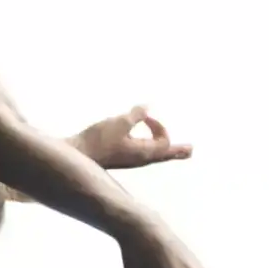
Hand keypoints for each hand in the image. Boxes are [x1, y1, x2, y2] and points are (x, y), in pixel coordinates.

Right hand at [72, 106, 191, 169]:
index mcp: (145, 152)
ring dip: (166, 150)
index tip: (144, 116)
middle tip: (190, 150)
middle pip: (165, 155)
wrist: (78, 156)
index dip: (158, 125)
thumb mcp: (119, 123)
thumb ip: (136, 114)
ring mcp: (131, 160)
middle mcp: (141, 159)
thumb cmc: (100, 140)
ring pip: (154, 156)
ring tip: (176, 151)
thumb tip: (147, 107)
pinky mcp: (121, 159)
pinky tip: (145, 145)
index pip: (164, 140)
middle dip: (178, 150)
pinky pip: (144, 155)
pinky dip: (151, 149)